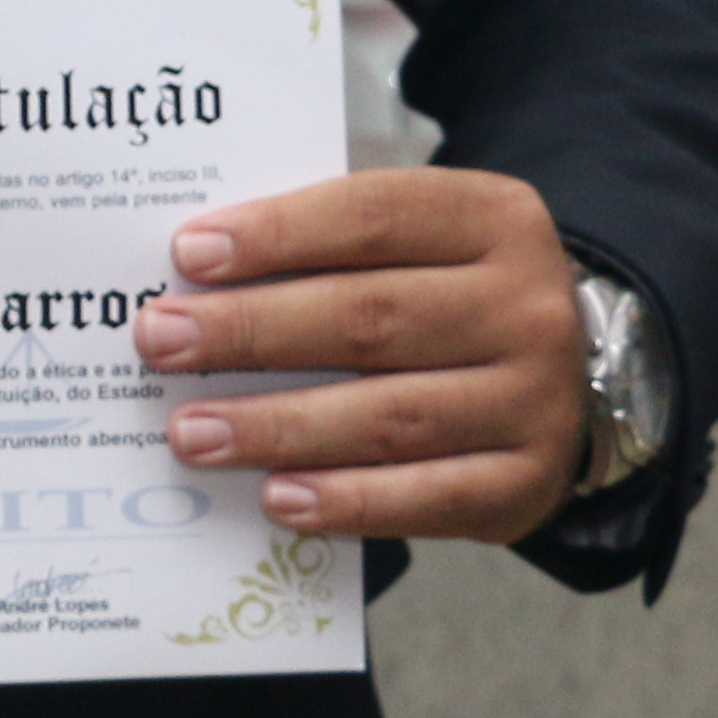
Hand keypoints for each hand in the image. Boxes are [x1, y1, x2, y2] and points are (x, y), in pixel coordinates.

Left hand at [126, 167, 582, 544]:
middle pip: (371, 317)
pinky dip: (346, 501)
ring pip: (389, 416)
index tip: (189, 253)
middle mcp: (526, 306)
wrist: (557, 378)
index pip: (373, 216)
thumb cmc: (445, 296)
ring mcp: (536, 400)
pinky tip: (277, 497)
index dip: (278, 234)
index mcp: (493, 218)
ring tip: (192, 432)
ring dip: (278, 427)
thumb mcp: (415, 244)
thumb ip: (327, 248)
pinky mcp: (527, 482)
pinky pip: (427, 498)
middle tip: (161, 342)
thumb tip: (195, 278)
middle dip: (252, 331)